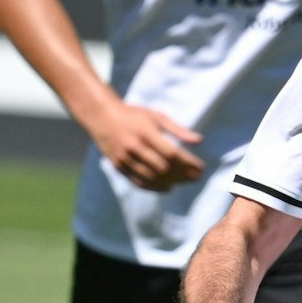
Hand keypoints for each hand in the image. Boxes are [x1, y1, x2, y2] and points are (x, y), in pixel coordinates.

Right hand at [85, 98, 204, 191]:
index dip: (189, 163)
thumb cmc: (133, 115)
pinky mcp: (118, 166)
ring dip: (172, 182)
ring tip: (185, 181)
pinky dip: (156, 187)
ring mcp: (124, 158)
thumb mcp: (156, 116)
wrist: (100, 116)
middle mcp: (133, 147)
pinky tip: (168, 187)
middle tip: (196, 177)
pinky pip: (139, 182)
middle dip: (183, 175)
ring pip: (152, 178)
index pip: (172, 153)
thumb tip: (199, 141)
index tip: (201, 167)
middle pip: (164, 168)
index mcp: (145, 132)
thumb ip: (177, 129)